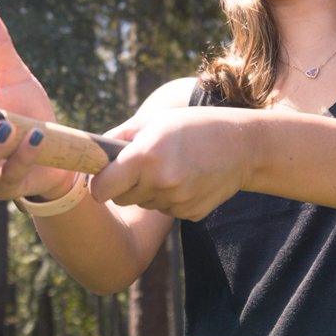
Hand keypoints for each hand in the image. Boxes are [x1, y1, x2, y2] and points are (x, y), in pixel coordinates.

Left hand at [90, 106, 250, 221]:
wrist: (244, 146)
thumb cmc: (194, 126)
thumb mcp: (154, 121)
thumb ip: (119, 137)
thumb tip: (92, 153)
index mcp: (145, 156)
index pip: (100, 190)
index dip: (98, 184)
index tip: (102, 178)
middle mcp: (159, 182)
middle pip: (120, 199)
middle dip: (124, 185)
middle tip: (143, 165)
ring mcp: (177, 201)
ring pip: (144, 203)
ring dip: (150, 190)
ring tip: (172, 167)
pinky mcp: (190, 214)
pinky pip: (166, 210)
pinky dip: (171, 198)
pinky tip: (188, 179)